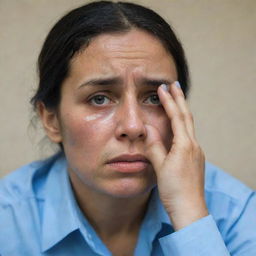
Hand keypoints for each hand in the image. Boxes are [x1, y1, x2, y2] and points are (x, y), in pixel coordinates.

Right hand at [145, 82, 207, 229]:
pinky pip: (188, 135)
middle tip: (175, 85)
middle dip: (180, 99)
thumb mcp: (160, 167)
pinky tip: (177, 125)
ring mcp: (196, 152)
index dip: (169, 101)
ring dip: (182, 110)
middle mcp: (193, 145)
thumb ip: (154, 146)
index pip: (177, 117)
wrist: (190, 209)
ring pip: (189, 125)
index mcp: (184, 145)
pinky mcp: (194, 158)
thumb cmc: (174, 189)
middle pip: (187, 117)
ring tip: (176, 100)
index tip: (162, 88)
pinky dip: (182, 124)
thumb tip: (147, 129)